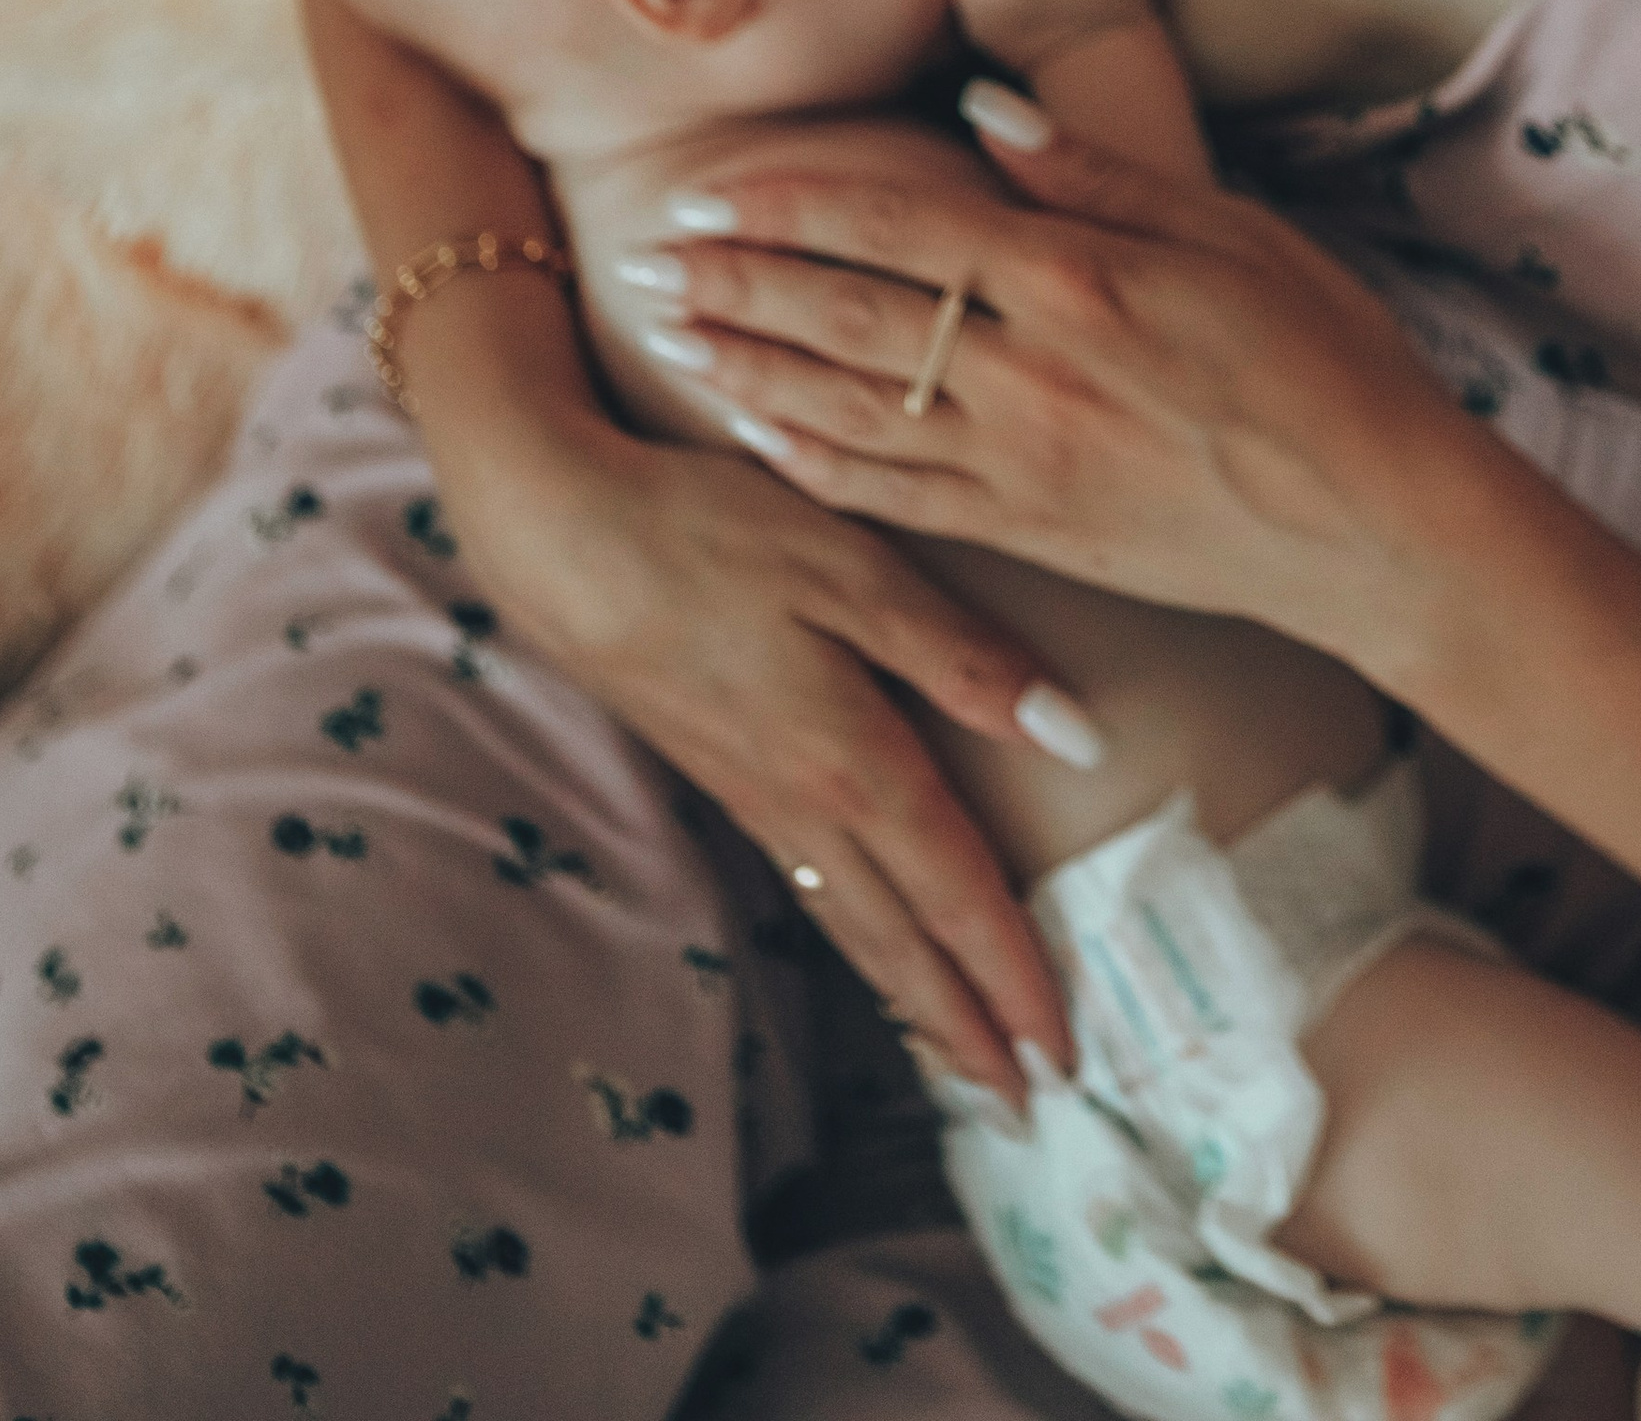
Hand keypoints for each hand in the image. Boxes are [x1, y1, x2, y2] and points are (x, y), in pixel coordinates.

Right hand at [425, 388, 1069, 1100]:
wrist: (560, 537)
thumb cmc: (712, 532)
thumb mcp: (855, 569)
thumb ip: (964, 656)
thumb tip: (1080, 737)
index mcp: (852, 758)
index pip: (956, 892)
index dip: (1014, 974)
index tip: (1062, 1054)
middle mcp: (805, 802)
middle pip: (902, 941)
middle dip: (966, 1028)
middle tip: (1025, 1106)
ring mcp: (754, 796)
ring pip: (853, 924)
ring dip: (913, 998)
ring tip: (959, 1055)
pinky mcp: (720, 774)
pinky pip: (811, 888)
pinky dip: (859, 938)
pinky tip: (869, 936)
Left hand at [634, 101, 1492, 672]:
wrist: (1378, 524)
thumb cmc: (1323, 358)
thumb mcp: (1229, 232)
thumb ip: (1092, 173)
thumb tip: (976, 106)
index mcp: (1078, 277)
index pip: (895, 225)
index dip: (790, 205)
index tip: (710, 192)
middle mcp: (1034, 371)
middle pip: (849, 314)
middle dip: (739, 284)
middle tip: (651, 260)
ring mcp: (1027, 463)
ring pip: (851, 409)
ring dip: (752, 369)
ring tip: (677, 336)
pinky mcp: (1034, 536)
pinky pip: (898, 498)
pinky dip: (817, 464)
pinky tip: (760, 436)